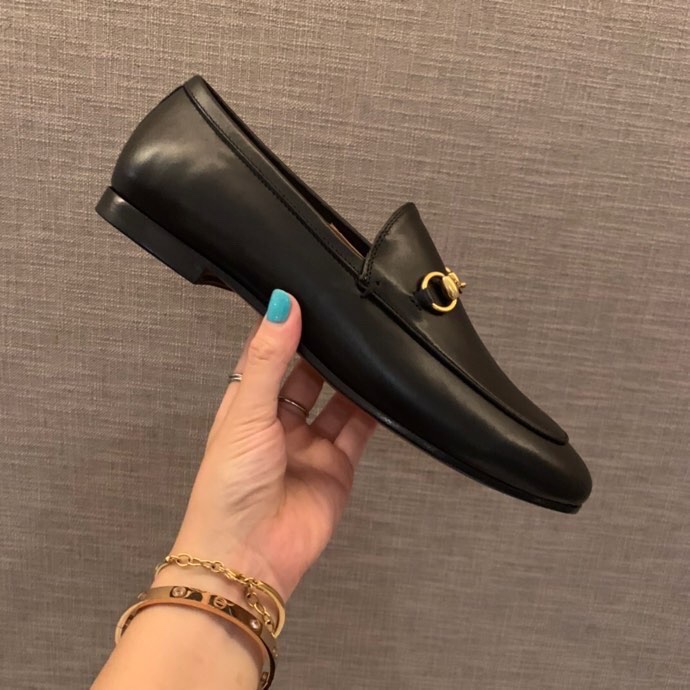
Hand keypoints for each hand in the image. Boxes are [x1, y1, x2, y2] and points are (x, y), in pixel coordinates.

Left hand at [152, 289, 377, 606]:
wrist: (249, 557)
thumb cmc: (230, 486)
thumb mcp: (247, 413)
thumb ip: (268, 359)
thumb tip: (282, 303)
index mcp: (247, 406)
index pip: (267, 356)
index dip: (285, 328)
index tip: (307, 295)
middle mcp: (278, 422)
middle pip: (306, 375)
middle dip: (324, 351)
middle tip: (349, 317)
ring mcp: (310, 444)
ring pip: (336, 400)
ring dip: (350, 378)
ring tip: (371, 345)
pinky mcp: (337, 466)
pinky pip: (358, 430)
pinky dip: (373, 410)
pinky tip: (384, 385)